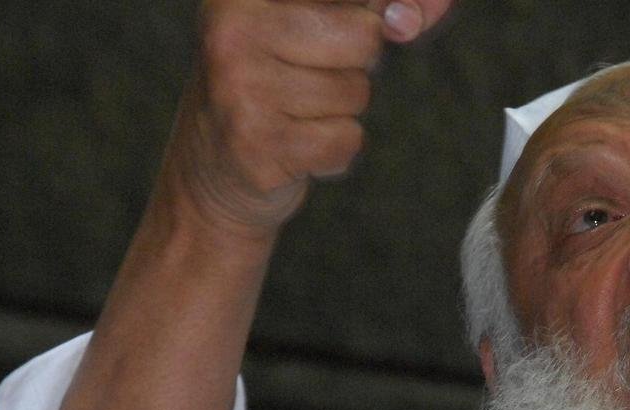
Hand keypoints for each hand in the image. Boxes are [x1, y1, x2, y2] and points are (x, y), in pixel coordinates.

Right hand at [162, 0, 454, 238]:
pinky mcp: (255, 143)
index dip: (376, 19)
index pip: (354, 4)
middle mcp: (233, 28)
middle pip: (365, 37)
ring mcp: (240, 87)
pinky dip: (334, 153)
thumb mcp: (311, 35)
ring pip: (357, 93)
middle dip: (355, 70)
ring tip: (292, 119)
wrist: (209, 174)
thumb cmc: (273, 91)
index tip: (377, 32)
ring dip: (340, 115)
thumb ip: (372, 14)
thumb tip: (419, 15)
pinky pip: (346, 140)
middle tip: (306, 85)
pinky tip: (294, 151)